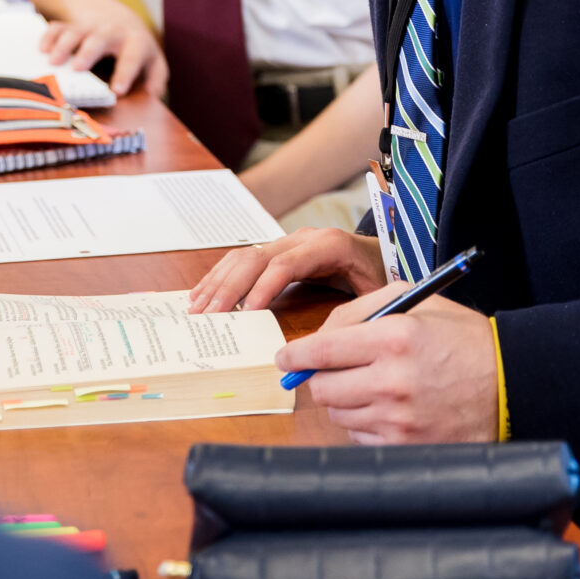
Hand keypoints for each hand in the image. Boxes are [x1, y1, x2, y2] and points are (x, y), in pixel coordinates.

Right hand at [37, 9, 166, 98]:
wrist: (118, 17)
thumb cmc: (135, 48)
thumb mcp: (153, 61)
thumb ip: (156, 79)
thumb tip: (153, 97)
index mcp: (135, 41)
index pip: (133, 56)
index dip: (125, 72)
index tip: (116, 90)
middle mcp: (113, 31)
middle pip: (101, 37)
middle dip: (89, 52)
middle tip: (77, 68)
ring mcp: (91, 25)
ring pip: (77, 30)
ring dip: (65, 44)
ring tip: (53, 62)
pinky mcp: (73, 24)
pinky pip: (59, 26)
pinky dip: (50, 36)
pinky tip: (42, 49)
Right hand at [189, 227, 383, 312]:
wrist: (382, 251)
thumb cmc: (380, 274)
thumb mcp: (378, 291)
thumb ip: (361, 310)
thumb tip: (337, 340)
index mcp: (328, 245)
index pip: (285, 264)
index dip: (262, 288)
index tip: (246, 314)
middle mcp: (303, 238)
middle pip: (257, 258)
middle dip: (230, 288)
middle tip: (209, 315)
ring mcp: (288, 242)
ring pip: (245, 256)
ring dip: (219, 282)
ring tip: (198, 307)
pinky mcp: (278, 250)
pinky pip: (244, 258)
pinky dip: (221, 276)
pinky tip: (204, 293)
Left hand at [275, 289, 498, 444]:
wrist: (510, 382)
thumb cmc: (462, 338)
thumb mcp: (417, 303)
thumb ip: (362, 310)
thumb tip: (318, 335)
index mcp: (392, 339)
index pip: (320, 351)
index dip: (294, 355)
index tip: (285, 358)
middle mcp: (392, 381)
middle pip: (322, 388)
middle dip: (319, 378)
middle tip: (333, 370)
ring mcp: (398, 419)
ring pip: (338, 414)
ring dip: (344, 399)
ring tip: (373, 385)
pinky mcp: (406, 445)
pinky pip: (361, 436)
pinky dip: (365, 422)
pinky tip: (390, 407)